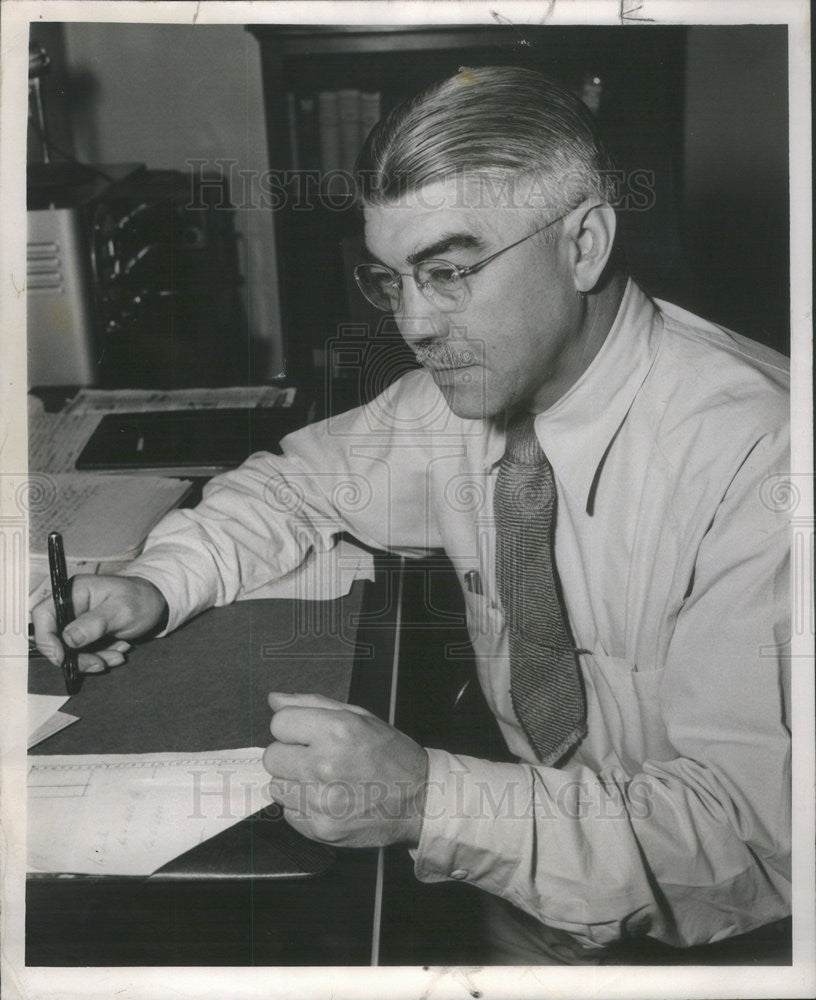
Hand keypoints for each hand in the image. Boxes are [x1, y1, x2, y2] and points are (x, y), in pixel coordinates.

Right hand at [32, 574, 167, 672]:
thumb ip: (94, 623)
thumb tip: (69, 638)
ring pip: (71, 650)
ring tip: (118, 655)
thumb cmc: (140, 599)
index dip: (46, 638)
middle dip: (77, 656)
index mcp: (73, 592)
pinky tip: (119, 650)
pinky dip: (101, 656)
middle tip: (100, 663)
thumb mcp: (120, 610)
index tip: (61, 657)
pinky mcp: (86, 634)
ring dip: (93, 659)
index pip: (43, 615)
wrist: (157, 603)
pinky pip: (84, 653)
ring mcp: (78, 622)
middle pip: (56, 638)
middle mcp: (71, 607)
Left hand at [262, 692, 428, 848]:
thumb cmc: (391, 756)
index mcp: (337, 731)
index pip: (279, 722)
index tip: (306, 735)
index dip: (292, 727)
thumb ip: (314, 705)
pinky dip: (302, 807)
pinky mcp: (320, 829)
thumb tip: (275, 699)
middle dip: (289, 755)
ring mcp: (321, 801)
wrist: (420, 800)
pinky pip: (289, 813)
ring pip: (277, 787)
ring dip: (294, 783)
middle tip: (314, 759)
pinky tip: (327, 800)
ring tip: (323, 781)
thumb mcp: (359, 717)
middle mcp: (325, 765)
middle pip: (272, 757)